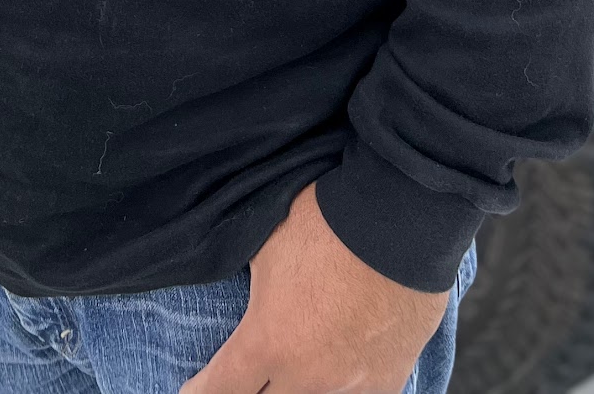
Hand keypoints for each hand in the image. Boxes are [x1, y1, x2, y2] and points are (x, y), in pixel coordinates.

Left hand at [181, 184, 448, 393]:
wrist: (400, 217)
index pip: (217, 390)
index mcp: (266, 342)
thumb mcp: (266, 241)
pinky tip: (338, 374)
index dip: (199, 391)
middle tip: (248, 375)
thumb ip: (251, 281)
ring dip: (296, 386)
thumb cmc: (326, 219)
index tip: (193, 389)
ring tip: (295, 366)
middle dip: (250, 389)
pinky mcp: (387, 381)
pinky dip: (342, 389)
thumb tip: (239, 284)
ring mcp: (350, 386)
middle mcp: (306, 376)